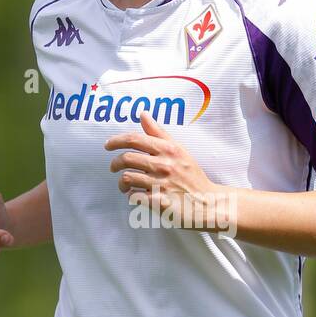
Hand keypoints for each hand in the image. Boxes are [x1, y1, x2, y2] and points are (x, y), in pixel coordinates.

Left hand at [104, 110, 218, 222]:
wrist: (207, 203)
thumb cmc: (192, 176)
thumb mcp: (179, 150)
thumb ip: (159, 133)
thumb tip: (143, 114)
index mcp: (168, 150)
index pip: (135, 139)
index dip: (116, 140)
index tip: (108, 145)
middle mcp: (164, 165)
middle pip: (126, 158)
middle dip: (115, 164)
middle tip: (114, 168)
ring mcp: (161, 184)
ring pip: (127, 178)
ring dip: (121, 183)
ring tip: (125, 185)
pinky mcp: (159, 202)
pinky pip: (134, 196)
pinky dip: (131, 196)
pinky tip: (135, 195)